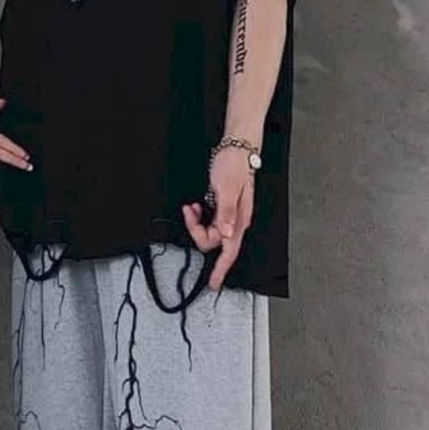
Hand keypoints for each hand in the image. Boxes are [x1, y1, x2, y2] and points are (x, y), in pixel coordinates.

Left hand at [182, 146, 255, 290]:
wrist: (237, 146)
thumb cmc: (234, 164)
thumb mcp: (227, 188)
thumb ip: (226, 213)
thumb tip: (226, 234)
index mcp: (239, 220)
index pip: (229, 252)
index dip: (220, 269)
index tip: (213, 283)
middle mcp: (235, 221)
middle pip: (212, 242)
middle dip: (197, 232)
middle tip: (189, 213)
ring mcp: (229, 215)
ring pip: (208, 232)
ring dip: (196, 223)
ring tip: (192, 207)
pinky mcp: (222, 208)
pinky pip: (208, 222)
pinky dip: (198, 217)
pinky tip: (195, 206)